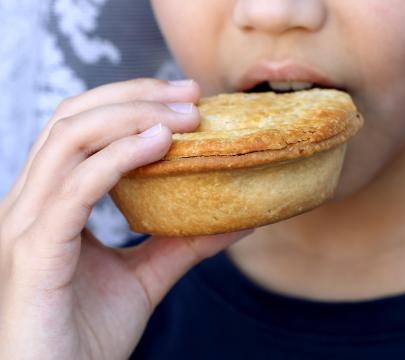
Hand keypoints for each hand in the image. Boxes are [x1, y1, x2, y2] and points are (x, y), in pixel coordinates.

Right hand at [0, 79, 252, 359]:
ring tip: (184, 117)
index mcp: (51, 203)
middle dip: (134, 96)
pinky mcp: (34, 252)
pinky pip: (75, 188)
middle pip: (74, 119)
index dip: (131, 102)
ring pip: (70, 140)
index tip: (185, 98)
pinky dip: (118, 158)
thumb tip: (237, 216)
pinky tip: (160, 145)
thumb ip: (183, 242)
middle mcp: (30, 204)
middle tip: (191, 93)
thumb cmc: (89, 337)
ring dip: (131, 117)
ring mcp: (26, 224)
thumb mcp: (146, 277)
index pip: (82, 129)